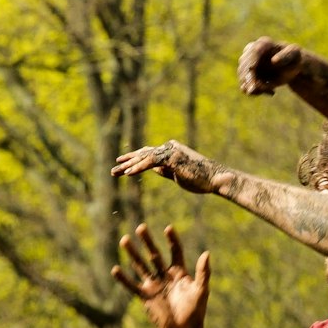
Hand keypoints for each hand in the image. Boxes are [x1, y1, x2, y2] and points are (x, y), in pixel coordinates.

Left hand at [110, 140, 229, 195]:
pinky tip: (128, 173)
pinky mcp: (172, 158)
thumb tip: (155, 169)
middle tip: (113, 171)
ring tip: (116, 173)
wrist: (214, 179)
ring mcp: (171, 151)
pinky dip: (139, 167)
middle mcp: (169, 148)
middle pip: (143, 154)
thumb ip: (165, 170)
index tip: (121, 164)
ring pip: (145, 157)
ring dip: (129, 166)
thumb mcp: (177, 175)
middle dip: (127, 163)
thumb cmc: (200, 179)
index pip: (148, 154)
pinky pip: (151, 162)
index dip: (134, 159)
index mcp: (171, 151)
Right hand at [110, 224, 210, 327]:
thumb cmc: (195, 311)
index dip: (172, 240)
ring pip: (141, 266)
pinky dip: (124, 279)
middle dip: (148, 242)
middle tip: (141, 227)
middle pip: (154, 254)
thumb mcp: (201, 290)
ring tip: (125, 240)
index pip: (175, 251)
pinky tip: (115, 269)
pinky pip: (132, 286)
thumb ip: (203, 272)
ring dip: (133, 254)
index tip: (168, 228)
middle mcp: (165, 276)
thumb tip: (206, 253)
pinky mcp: (145, 296)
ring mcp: (154, 285)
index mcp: (179, 272)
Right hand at [238, 37, 305, 94]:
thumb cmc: (295, 58)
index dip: (251, 61)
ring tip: (272, 91)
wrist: (291, 68)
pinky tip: (271, 91)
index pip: (252, 51)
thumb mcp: (295, 54)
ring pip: (243, 78)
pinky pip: (245, 87)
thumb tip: (273, 61)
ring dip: (254, 87)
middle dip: (249, 78)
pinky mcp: (248, 77)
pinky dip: (255, 92)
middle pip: (244, 66)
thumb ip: (286, 56)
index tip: (251, 70)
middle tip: (257, 89)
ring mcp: (248, 64)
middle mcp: (252, 52)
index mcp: (264, 44)